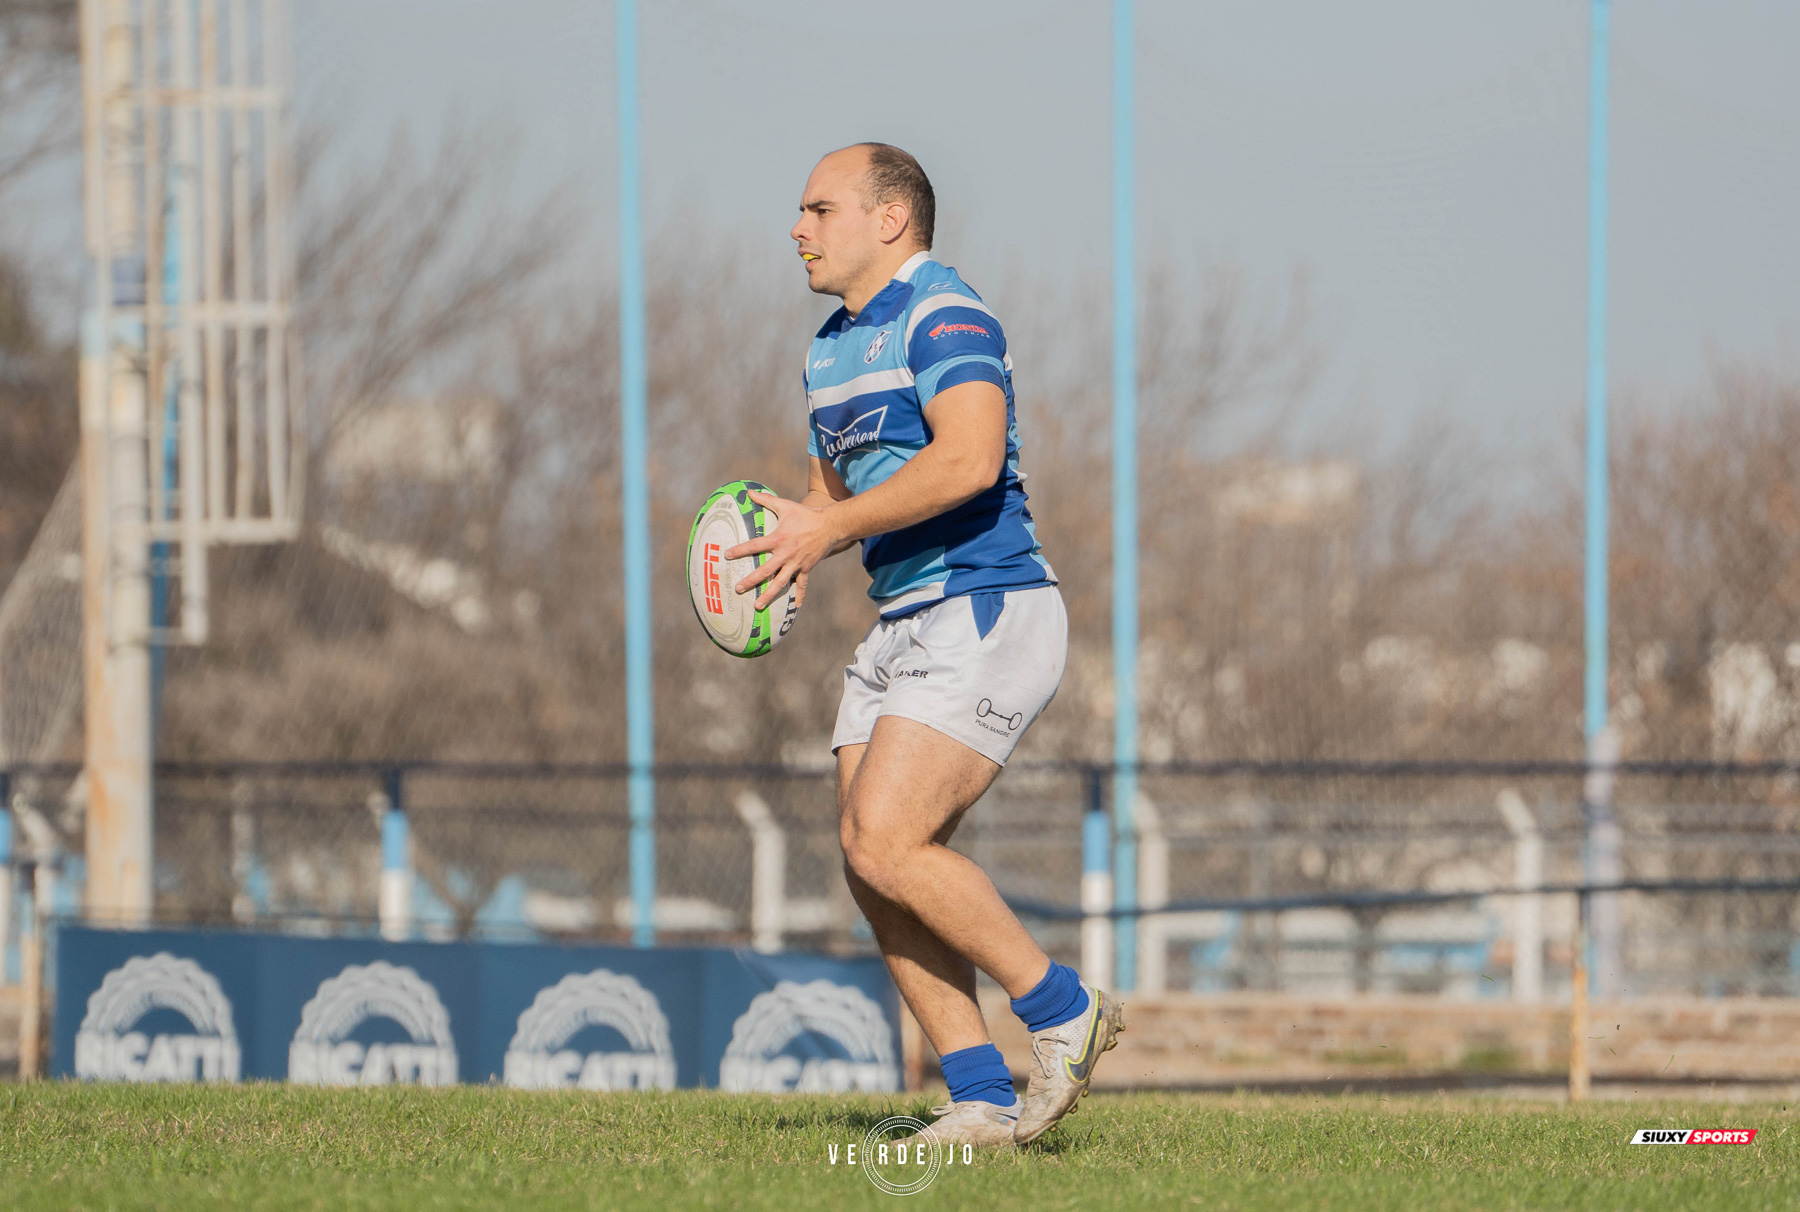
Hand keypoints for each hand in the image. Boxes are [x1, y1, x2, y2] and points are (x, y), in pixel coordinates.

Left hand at [726, 490, 840, 610]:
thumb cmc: (805, 515)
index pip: (754, 546)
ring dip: (768, 595)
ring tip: (757, 606)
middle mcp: (786, 554)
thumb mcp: (785, 505)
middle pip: (765, 571)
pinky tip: (796, 607)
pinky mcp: (807, 568)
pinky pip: (802, 584)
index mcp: (778, 539)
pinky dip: (799, 595)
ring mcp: (797, 563)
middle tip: (737, 589)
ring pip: (780, 583)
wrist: (830, 525)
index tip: (726, 556)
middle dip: (750, 581)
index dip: (739, 550)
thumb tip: (748, 491)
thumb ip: (765, 500)